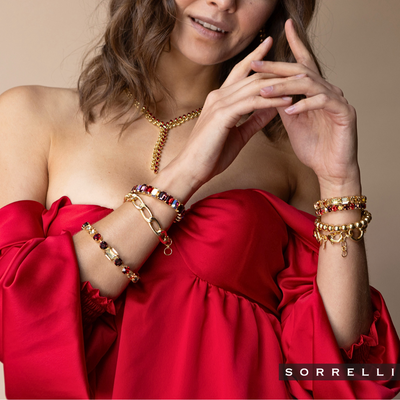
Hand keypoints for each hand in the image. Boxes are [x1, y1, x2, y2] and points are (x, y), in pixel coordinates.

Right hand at [169, 37, 292, 190]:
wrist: (191, 169)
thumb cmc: (211, 154)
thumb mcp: (239, 134)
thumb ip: (255, 120)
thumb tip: (273, 108)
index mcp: (220, 99)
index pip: (241, 72)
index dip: (257, 58)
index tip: (271, 46)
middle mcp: (218, 96)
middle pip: (252, 75)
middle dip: (276, 69)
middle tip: (300, 66)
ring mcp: (219, 103)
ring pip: (254, 86)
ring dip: (279, 83)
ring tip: (301, 81)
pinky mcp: (222, 115)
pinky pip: (252, 103)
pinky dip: (271, 101)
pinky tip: (288, 100)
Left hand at [253, 19, 360, 194]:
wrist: (331, 168)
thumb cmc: (313, 146)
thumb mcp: (292, 121)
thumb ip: (283, 103)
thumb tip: (266, 88)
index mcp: (315, 91)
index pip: (302, 64)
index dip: (294, 45)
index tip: (280, 29)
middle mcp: (327, 90)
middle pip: (301, 70)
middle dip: (277, 67)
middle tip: (256, 64)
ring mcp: (337, 100)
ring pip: (310, 83)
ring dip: (285, 87)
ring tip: (264, 91)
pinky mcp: (345, 113)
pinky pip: (323, 102)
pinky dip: (304, 105)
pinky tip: (289, 111)